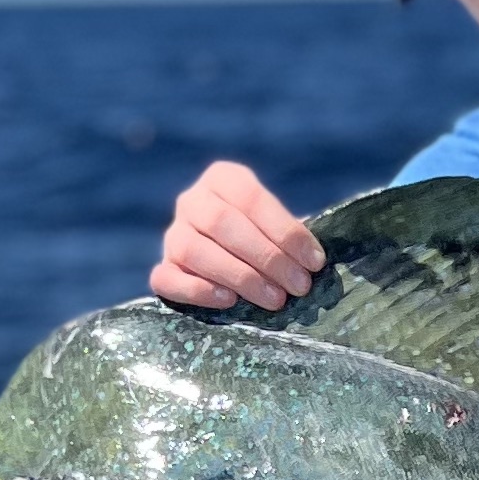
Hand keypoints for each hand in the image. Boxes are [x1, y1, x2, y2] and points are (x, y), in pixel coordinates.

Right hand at [152, 160, 325, 313]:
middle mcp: (192, 201)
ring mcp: (173, 233)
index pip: (251, 198)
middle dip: (267, 257)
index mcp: (223, 178)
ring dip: (240, 277)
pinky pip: (168, 278)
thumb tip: (313, 262)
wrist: (228, 255)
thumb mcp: (277, 225)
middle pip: (222, 224)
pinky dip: (197, 291)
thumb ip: (289, 237)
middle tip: (299, 285)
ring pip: (194, 250)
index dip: (285, 231)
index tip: (315, 262)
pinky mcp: (163, 267)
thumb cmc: (265, 238)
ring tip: (275, 299)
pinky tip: (228, 300)